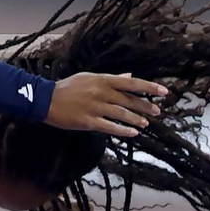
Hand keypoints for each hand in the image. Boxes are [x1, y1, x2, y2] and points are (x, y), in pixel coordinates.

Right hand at [45, 72, 167, 136]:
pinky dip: (122, 131)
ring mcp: (95, 107)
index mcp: (103, 80)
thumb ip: (110, 78)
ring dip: (135, 120)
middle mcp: (101, 92)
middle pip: (129, 100)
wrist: (46, 100)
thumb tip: (128, 76)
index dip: (149, 87)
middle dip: (145, 106)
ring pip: (122, 114)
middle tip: (157, 112)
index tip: (163, 92)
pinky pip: (109, 127)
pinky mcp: (88, 121)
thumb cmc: (67, 87)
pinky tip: (132, 134)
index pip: (132, 83)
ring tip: (145, 124)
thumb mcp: (89, 78)